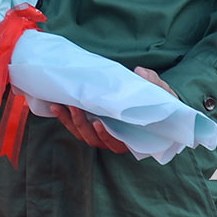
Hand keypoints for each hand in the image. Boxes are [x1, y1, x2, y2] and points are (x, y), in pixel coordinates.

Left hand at [48, 67, 172, 153]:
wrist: (154, 98)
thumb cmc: (160, 99)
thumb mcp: (161, 90)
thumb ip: (152, 83)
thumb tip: (139, 72)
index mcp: (134, 136)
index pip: (118, 144)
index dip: (106, 137)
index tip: (98, 124)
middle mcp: (116, 138)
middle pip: (95, 140)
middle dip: (82, 125)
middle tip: (74, 107)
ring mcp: (102, 132)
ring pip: (83, 134)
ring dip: (70, 121)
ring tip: (60, 105)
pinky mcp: (93, 122)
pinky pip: (76, 125)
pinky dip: (65, 117)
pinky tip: (56, 105)